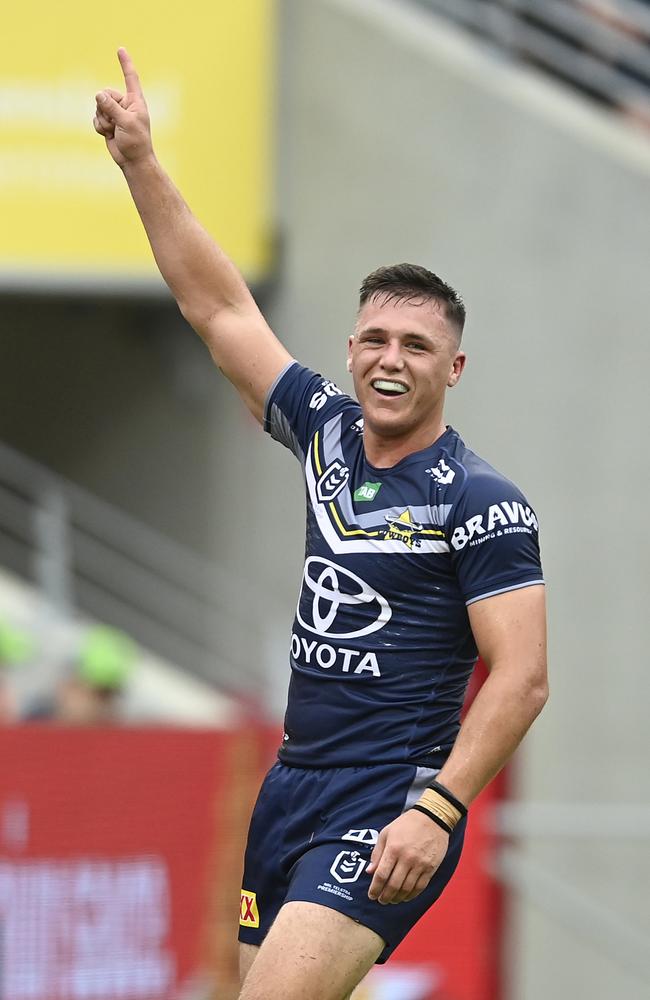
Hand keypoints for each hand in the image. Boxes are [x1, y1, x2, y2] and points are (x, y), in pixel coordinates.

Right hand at [93, 48, 152, 167]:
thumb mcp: (125, 122)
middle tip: (115, 123)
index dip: (125, 63)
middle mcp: (125, 104)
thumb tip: (97, 94)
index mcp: (135, 101)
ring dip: (103, 120)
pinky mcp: (108, 123)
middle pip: (105, 94)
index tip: (120, 49)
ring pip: (98, 107)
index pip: (130, 77)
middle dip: (105, 108)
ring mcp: (115, 113)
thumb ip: (111, 107)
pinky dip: (99, 127)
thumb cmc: (136, 142)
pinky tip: (108, 134)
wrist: (132, 160)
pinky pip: (95, 118)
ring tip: (113, 130)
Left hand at [366, 810, 448, 904]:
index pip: (381, 875)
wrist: (433, 818)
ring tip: (392, 900)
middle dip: (385, 897)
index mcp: (393, 848)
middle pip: (393, 885)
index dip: (375, 889)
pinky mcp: (431, 868)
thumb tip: (369, 872)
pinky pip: (420, 887)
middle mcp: (407, 858)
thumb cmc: (406, 824)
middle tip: (381, 900)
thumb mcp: (387, 833)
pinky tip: (405, 897)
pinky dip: (411, 895)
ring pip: (407, 889)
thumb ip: (377, 853)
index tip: (371, 896)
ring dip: (397, 898)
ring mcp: (420, 864)